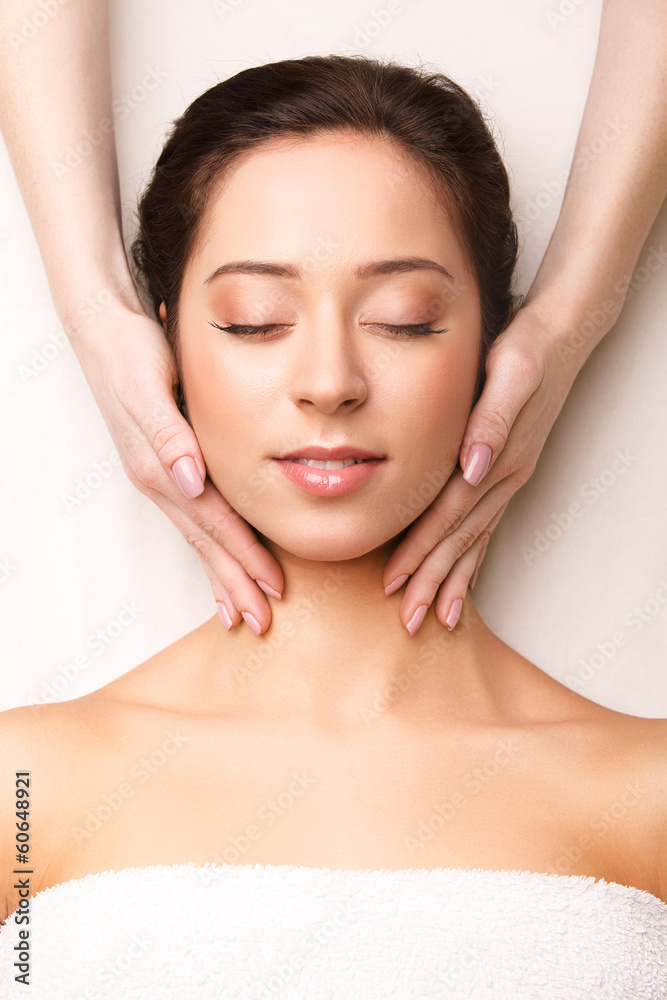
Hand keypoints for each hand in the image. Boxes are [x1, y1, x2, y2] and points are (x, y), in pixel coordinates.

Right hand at [67, 299, 283, 634]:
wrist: (106, 331)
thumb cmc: (131, 353)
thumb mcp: (148, 385)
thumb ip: (168, 434)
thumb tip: (191, 481)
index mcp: (161, 468)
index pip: (212, 525)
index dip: (242, 557)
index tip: (271, 590)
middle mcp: (162, 480)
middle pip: (205, 543)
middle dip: (234, 584)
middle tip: (262, 623)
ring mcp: (162, 478)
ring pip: (198, 538)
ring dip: (222, 575)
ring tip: (241, 611)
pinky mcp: (167, 468)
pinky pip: (192, 520)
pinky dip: (209, 548)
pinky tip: (220, 562)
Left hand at [382, 302, 580, 633]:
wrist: (561, 336)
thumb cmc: (528, 351)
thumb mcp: (509, 375)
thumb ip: (490, 421)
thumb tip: (473, 467)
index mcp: (498, 459)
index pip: (450, 516)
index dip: (421, 551)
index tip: (394, 583)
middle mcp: (504, 477)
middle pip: (462, 541)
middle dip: (433, 582)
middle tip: (409, 621)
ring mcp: (509, 479)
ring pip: (476, 541)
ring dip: (454, 580)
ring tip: (438, 617)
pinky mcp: (509, 473)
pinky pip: (489, 526)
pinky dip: (475, 557)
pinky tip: (465, 577)